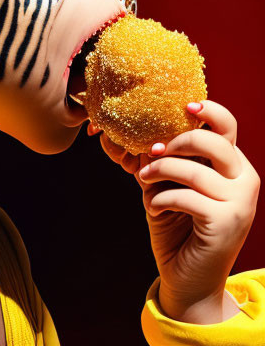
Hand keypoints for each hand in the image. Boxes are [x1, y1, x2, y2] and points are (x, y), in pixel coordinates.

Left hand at [90, 100, 259, 323]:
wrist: (188, 278)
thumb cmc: (178, 227)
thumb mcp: (169, 184)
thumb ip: (163, 158)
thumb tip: (139, 130)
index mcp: (234, 166)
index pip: (228, 126)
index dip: (208, 110)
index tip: (184, 105)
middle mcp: (244, 180)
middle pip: (212, 141)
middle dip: (175, 142)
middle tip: (151, 151)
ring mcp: (239, 203)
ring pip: (193, 170)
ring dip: (159, 172)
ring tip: (144, 180)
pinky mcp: (226, 222)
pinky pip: (185, 196)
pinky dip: (160, 198)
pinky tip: (153, 207)